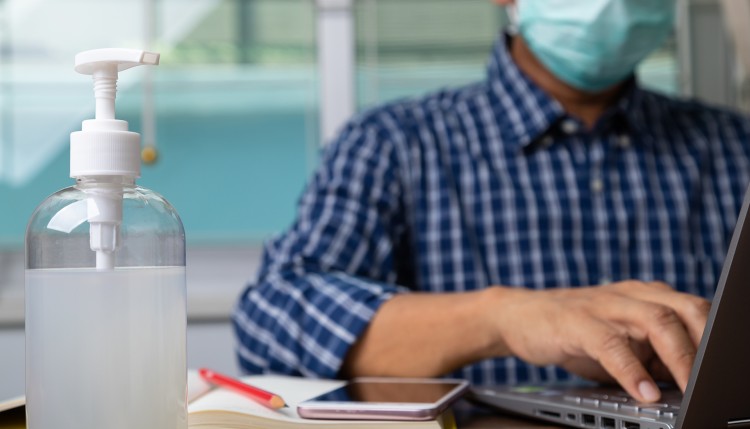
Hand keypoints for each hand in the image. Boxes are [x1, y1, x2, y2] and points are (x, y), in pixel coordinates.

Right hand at [488, 281, 709, 401]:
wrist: (518, 316)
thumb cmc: (575, 332)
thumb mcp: (624, 343)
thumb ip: (656, 356)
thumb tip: (692, 387)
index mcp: (650, 297)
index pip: (700, 312)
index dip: (720, 339)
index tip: (729, 372)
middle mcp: (632, 294)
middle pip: (687, 310)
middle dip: (708, 347)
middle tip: (716, 383)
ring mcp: (604, 305)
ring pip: (657, 321)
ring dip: (680, 357)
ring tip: (691, 390)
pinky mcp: (577, 320)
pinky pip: (611, 344)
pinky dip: (631, 370)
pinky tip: (643, 393)